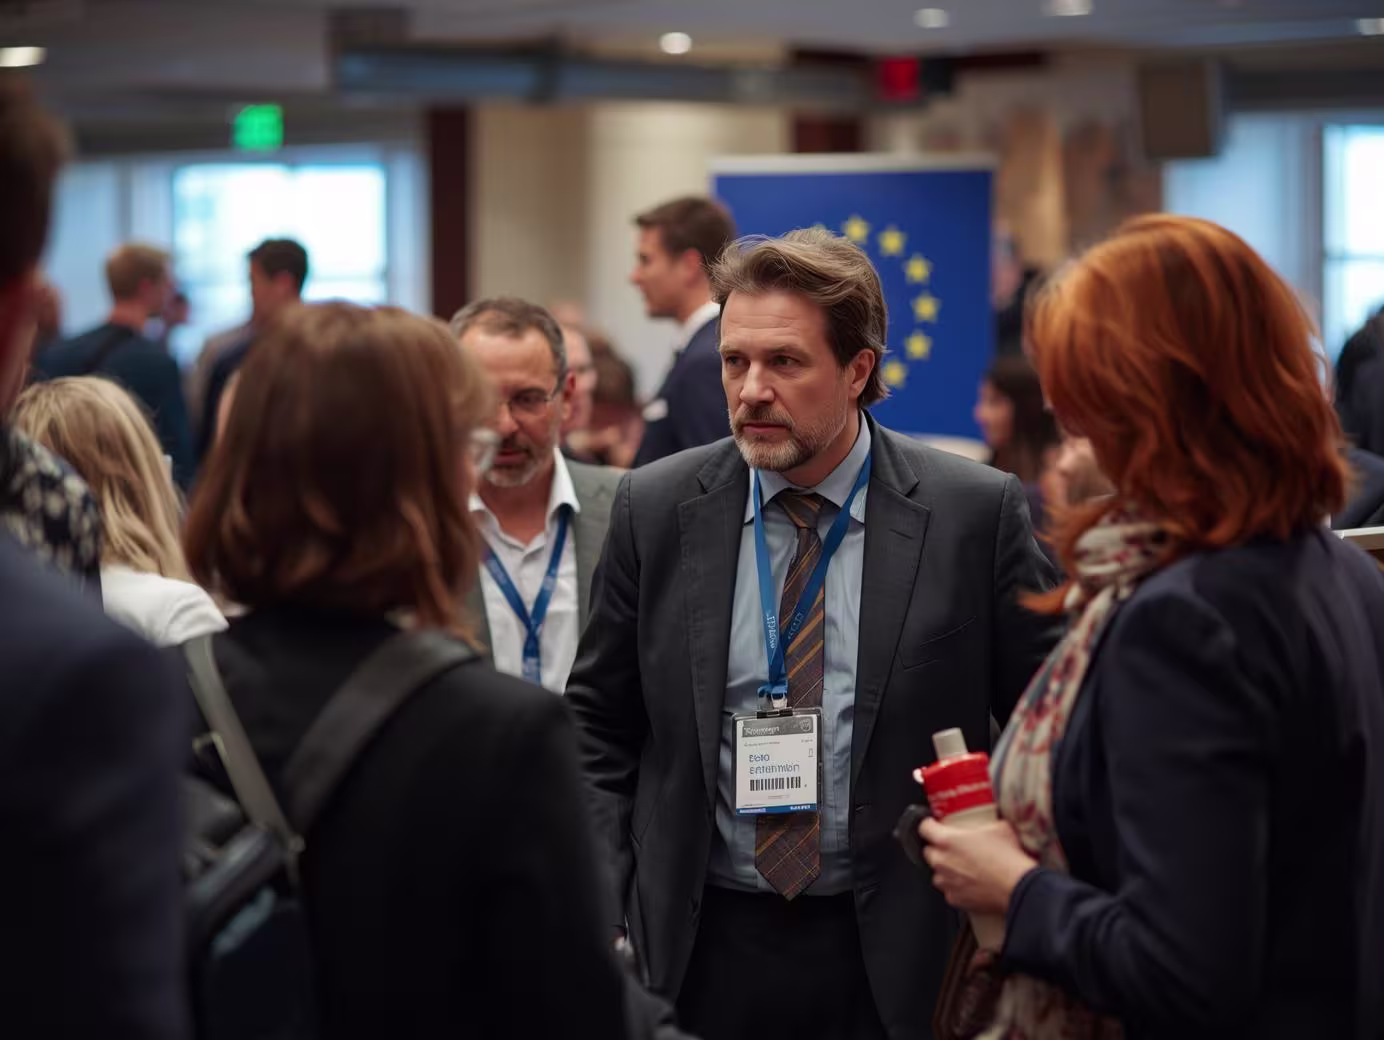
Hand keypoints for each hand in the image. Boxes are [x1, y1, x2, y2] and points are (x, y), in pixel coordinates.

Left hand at [919, 817, 1037, 915]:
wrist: (1017, 887)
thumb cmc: (1007, 858)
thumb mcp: (998, 828)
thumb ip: (984, 824)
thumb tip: (988, 821)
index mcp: (947, 840)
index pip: (924, 828)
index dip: (929, 825)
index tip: (934, 825)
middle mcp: (942, 861)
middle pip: (928, 852)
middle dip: (938, 849)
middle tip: (955, 848)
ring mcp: (946, 882)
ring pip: (937, 873)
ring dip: (946, 870)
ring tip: (964, 868)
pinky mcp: (954, 899)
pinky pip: (949, 891)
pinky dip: (956, 887)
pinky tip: (971, 884)